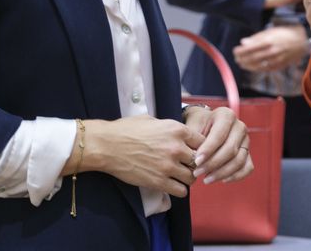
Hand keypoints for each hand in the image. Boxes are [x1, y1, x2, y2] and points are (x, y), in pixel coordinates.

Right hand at [81, 116, 204, 197]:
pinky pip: (181, 190)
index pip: (202, 141)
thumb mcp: (153, 120)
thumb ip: (169, 128)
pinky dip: (180, 190)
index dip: (200, 147)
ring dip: (188, 178)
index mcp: (177, 130)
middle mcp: (176, 148)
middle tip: (189, 166)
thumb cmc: (127, 129)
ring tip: (181, 177)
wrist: (107, 145)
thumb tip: (178, 134)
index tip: (195, 151)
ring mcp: (168, 166)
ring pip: (192, 177)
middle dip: (195, 163)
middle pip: (199, 160)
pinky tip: (174, 185)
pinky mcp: (159, 181)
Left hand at [184, 106, 253, 183]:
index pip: (219, 135)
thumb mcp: (192, 126)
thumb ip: (193, 140)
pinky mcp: (247, 153)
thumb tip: (195, 159)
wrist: (204, 124)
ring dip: (222, 173)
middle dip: (213, 164)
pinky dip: (236, 176)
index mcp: (226, 115)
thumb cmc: (197, 125)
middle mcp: (239, 126)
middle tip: (197, 172)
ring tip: (205, 179)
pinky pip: (247, 167)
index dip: (208, 150)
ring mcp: (246, 140)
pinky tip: (222, 180)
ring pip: (239, 160)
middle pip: (231, 149)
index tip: (196, 161)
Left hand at [232, 25, 309, 71]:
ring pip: (259, 65)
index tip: (234, 51)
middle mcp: (272, 51)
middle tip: (236, 59)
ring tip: (242, 64)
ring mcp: (277, 59)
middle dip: (243, 59)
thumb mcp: (270, 31)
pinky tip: (252, 67)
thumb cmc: (284, 33)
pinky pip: (266, 69)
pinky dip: (258, 69)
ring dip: (248, 66)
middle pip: (253, 58)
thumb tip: (243, 42)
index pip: (250, 48)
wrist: (302, 40)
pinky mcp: (280, 65)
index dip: (240, 51)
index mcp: (268, 41)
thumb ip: (256, 38)